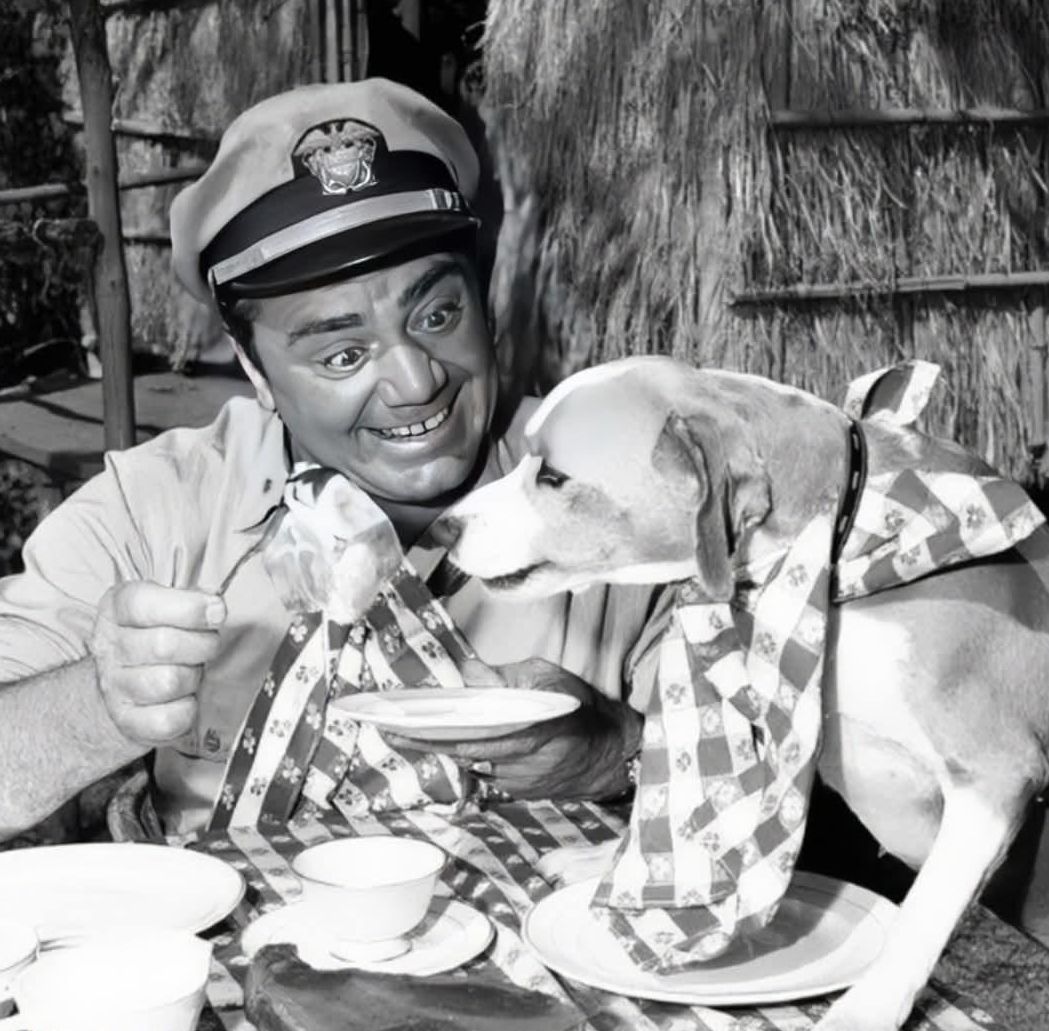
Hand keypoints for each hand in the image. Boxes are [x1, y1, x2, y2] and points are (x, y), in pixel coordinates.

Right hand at [89, 581, 225, 748]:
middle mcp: (109, 647)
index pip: (141, 604)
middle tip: (207, 645)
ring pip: (168, 682)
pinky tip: (183, 698)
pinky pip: (170, 719)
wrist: (126, 685)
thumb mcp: (167, 605)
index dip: (188, 608)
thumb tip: (214, 607)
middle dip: (201, 644)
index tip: (216, 611)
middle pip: (163, 645)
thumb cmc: (155, 638)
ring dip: (193, 677)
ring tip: (190, 671)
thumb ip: (191, 600)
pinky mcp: (128, 721)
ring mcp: (114, 687)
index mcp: (116, 609)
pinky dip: (187, 710)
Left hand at [384, 658, 642, 800]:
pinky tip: (452, 744)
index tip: (397, 721)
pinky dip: (468, 759)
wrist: (611, 752)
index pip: (466, 729)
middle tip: (386, 729)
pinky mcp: (518, 794)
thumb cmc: (578, 706)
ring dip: (441, 749)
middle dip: (420, 740)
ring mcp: (516, 782)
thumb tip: (465, 674)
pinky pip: (483, 774)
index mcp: (524, 725)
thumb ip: (502, 677)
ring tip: (408, 731)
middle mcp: (517, 759)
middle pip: (458, 751)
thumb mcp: (545, 675)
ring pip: (468, 764)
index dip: (429, 728)